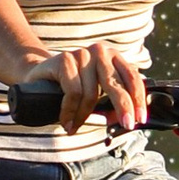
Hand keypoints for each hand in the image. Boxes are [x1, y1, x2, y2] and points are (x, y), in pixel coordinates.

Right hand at [29, 39, 149, 134]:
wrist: (38, 76)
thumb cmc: (70, 88)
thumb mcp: (95, 96)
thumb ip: (111, 104)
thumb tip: (123, 120)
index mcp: (113, 58)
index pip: (132, 77)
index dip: (138, 99)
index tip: (140, 118)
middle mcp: (100, 52)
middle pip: (116, 84)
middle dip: (123, 107)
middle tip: (127, 125)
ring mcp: (82, 54)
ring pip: (92, 93)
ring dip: (83, 116)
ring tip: (74, 127)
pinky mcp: (65, 59)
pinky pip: (73, 92)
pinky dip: (70, 111)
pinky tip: (66, 121)